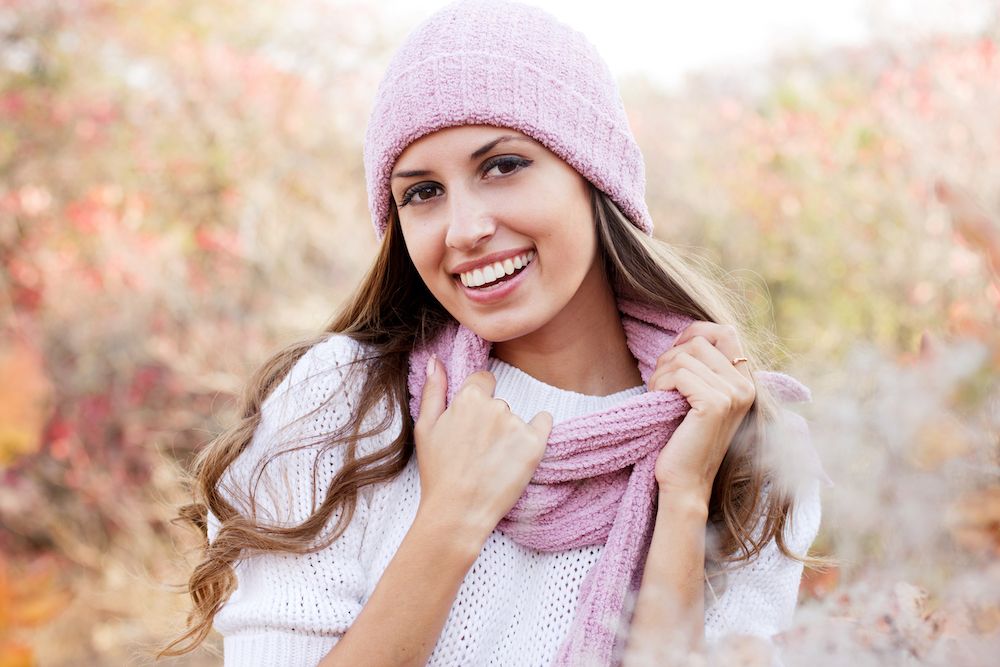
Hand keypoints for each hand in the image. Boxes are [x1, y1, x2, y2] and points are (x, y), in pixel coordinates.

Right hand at [414, 355, 552, 545]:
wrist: (457, 512)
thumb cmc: (438, 473)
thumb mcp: (425, 428)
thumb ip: (433, 390)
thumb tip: (435, 360)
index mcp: (467, 399)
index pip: (483, 381)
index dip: (477, 401)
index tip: (472, 424)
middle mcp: (495, 406)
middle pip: (498, 403)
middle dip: (491, 421)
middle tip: (477, 450)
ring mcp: (516, 425)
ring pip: (515, 419)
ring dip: (508, 433)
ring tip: (492, 462)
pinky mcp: (534, 445)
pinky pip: (544, 422)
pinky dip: (538, 429)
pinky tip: (523, 448)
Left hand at [648, 322, 755, 498]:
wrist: (685, 481)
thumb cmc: (684, 439)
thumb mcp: (698, 397)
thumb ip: (702, 369)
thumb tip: (686, 337)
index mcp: (745, 382)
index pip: (726, 332)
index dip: (695, 332)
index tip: (674, 351)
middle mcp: (745, 386)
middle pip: (699, 342)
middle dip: (670, 356)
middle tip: (660, 383)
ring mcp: (733, 395)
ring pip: (684, 356)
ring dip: (661, 373)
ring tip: (659, 395)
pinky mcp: (715, 405)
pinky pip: (679, 374)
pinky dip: (661, 383)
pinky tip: (659, 400)